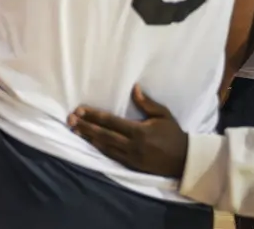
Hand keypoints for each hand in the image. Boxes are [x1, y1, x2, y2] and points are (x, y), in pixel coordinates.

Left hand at [67, 85, 188, 177]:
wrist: (184, 160)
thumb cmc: (174, 134)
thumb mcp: (164, 115)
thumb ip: (147, 103)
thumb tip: (134, 88)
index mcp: (140, 131)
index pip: (111, 122)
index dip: (93, 116)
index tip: (79, 110)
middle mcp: (132, 145)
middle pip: (103, 135)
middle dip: (85, 126)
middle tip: (70, 119)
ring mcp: (131, 157)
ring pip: (104, 147)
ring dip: (88, 138)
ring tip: (74, 130)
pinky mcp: (131, 165)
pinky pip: (111, 156)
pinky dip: (98, 149)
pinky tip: (89, 142)